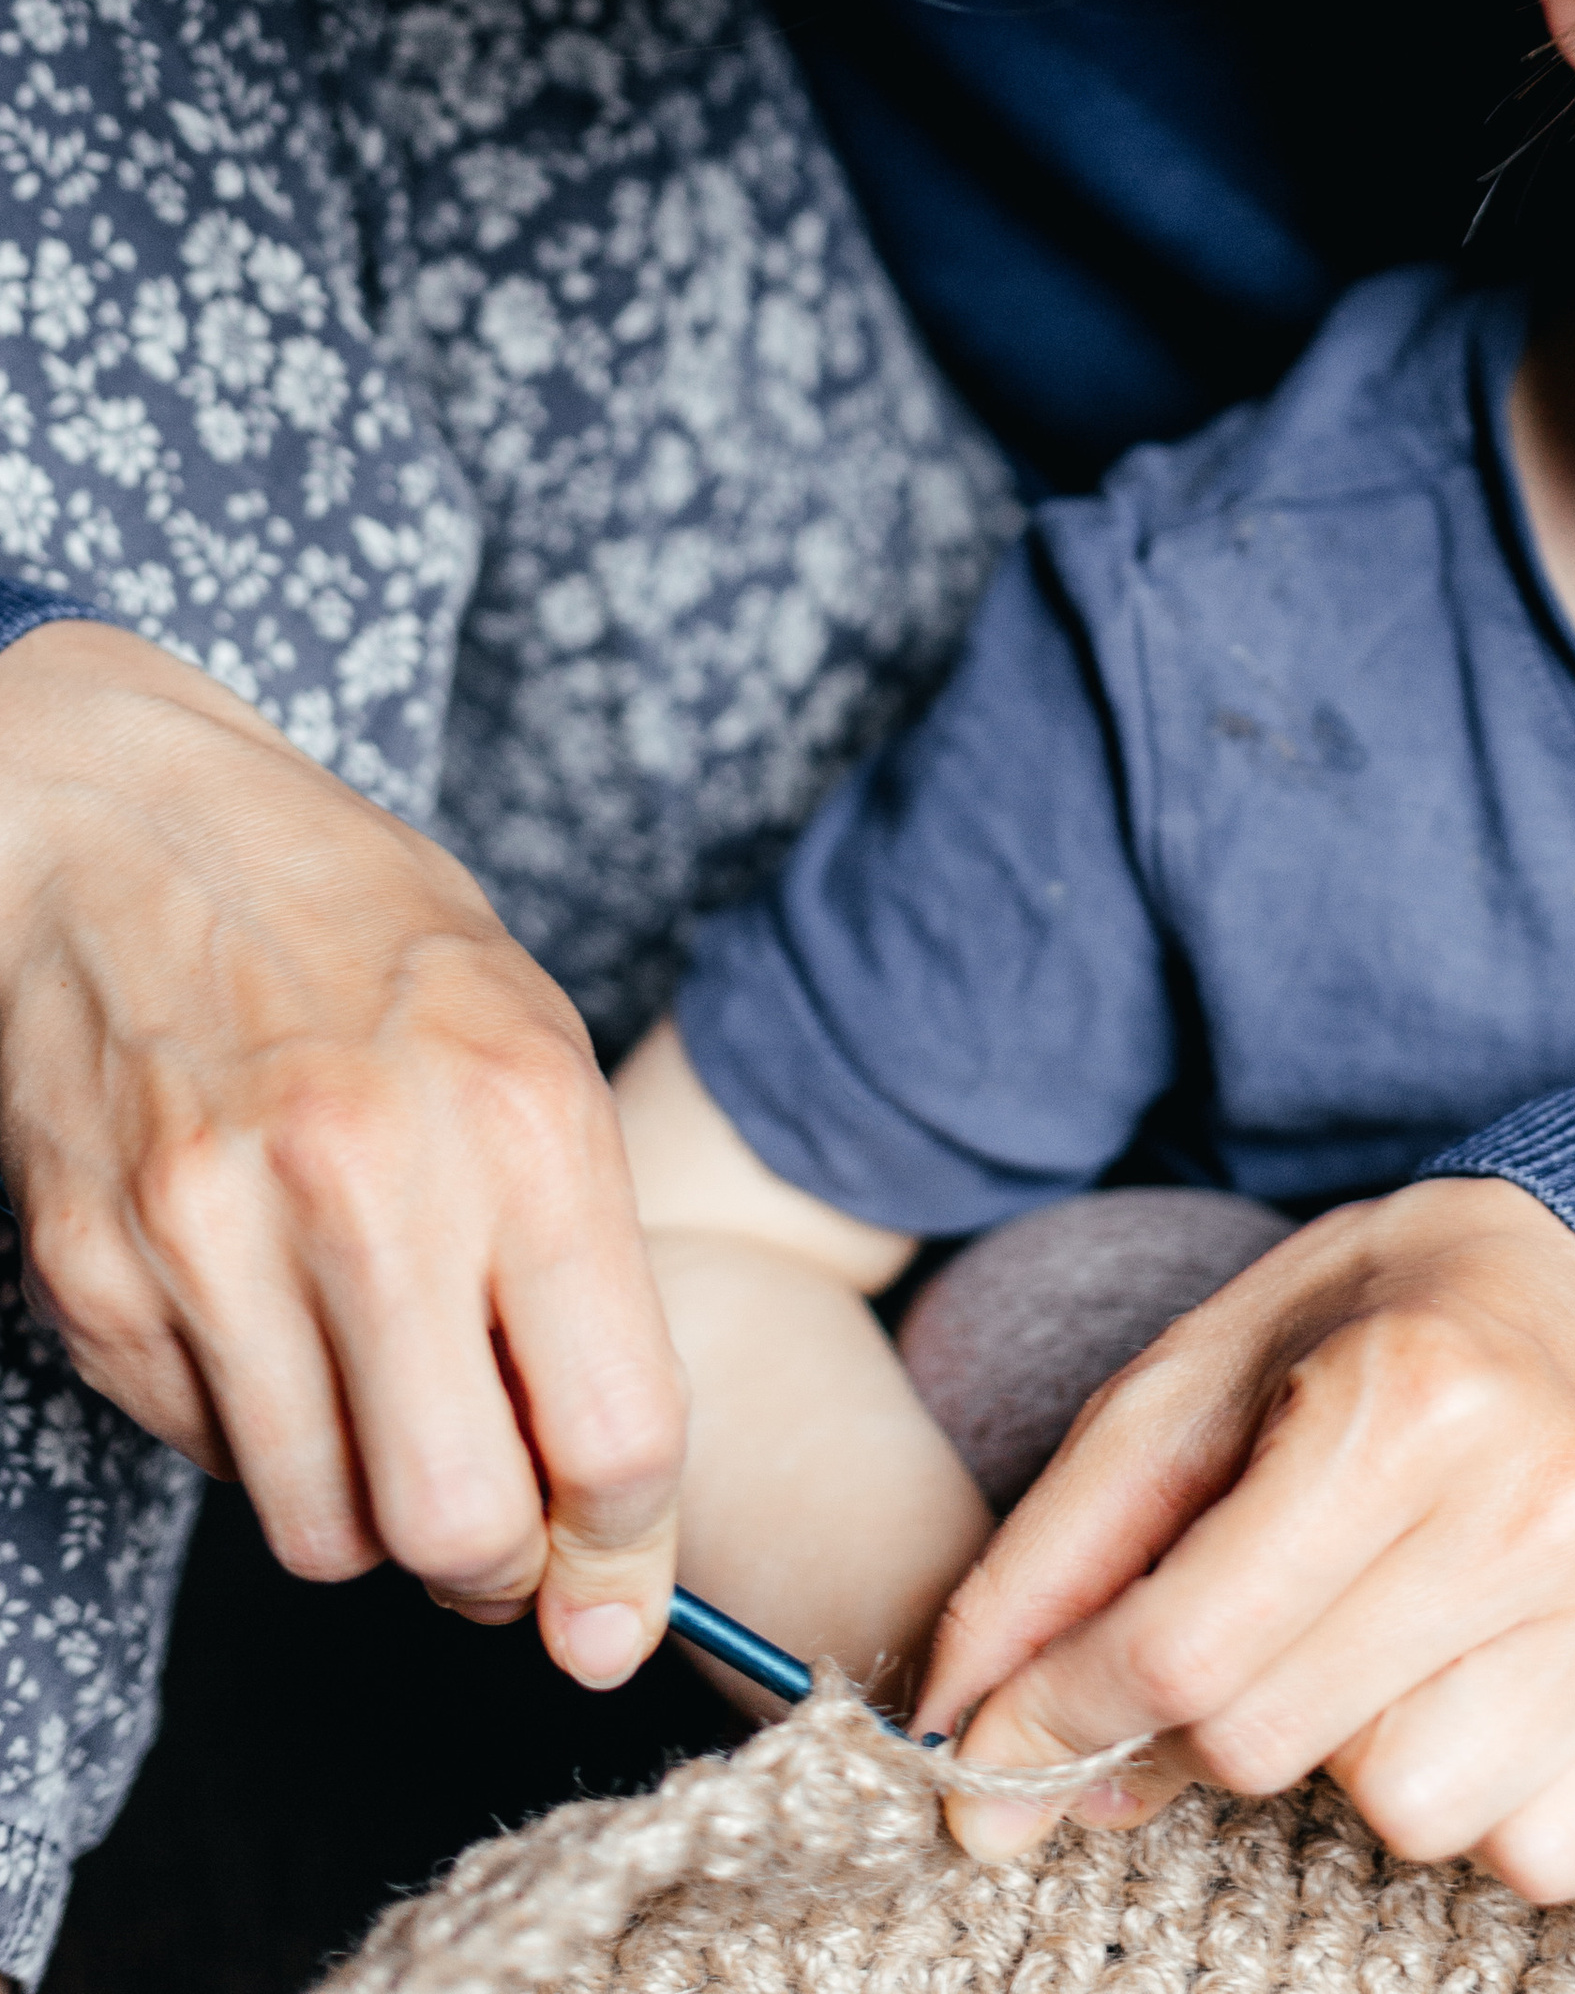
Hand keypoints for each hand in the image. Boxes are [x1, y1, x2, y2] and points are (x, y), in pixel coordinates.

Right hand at [0, 623, 685, 1688]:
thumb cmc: (364, 937)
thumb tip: (606, 1507)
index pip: (617, 1429)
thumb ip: (582, 1266)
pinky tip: (268, 1320)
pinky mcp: (95, 1274)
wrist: (131, 834)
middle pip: (461, 1524)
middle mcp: (369, 1178)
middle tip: (497, 1537)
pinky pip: (207, 1458)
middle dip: (496, 1571)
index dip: (629, 1550)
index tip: (615, 1590)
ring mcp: (213, 1232)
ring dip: (370, 1514)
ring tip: (380, 1401)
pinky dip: (258, 1436)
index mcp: (521, 1115)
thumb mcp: (530, 1046)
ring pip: (322, 1528)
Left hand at [912, 1176, 1574, 1901]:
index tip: (999, 1736)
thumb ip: (1061, 1553)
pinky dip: (1479, 1797)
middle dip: (1205, 1718)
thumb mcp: (1196, 1377)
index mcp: (1409, 1396)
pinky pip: (1535, 1857)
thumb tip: (960, 1743)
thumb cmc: (1375, 1326)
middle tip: (1233, 1631)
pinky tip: (1476, 1677)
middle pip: (1278, 1745)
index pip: (1184, 1650)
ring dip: (1352, 1756)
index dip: (1057, 1712)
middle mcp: (1544, 1504)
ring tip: (1377, 1635)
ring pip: (1411, 1820)